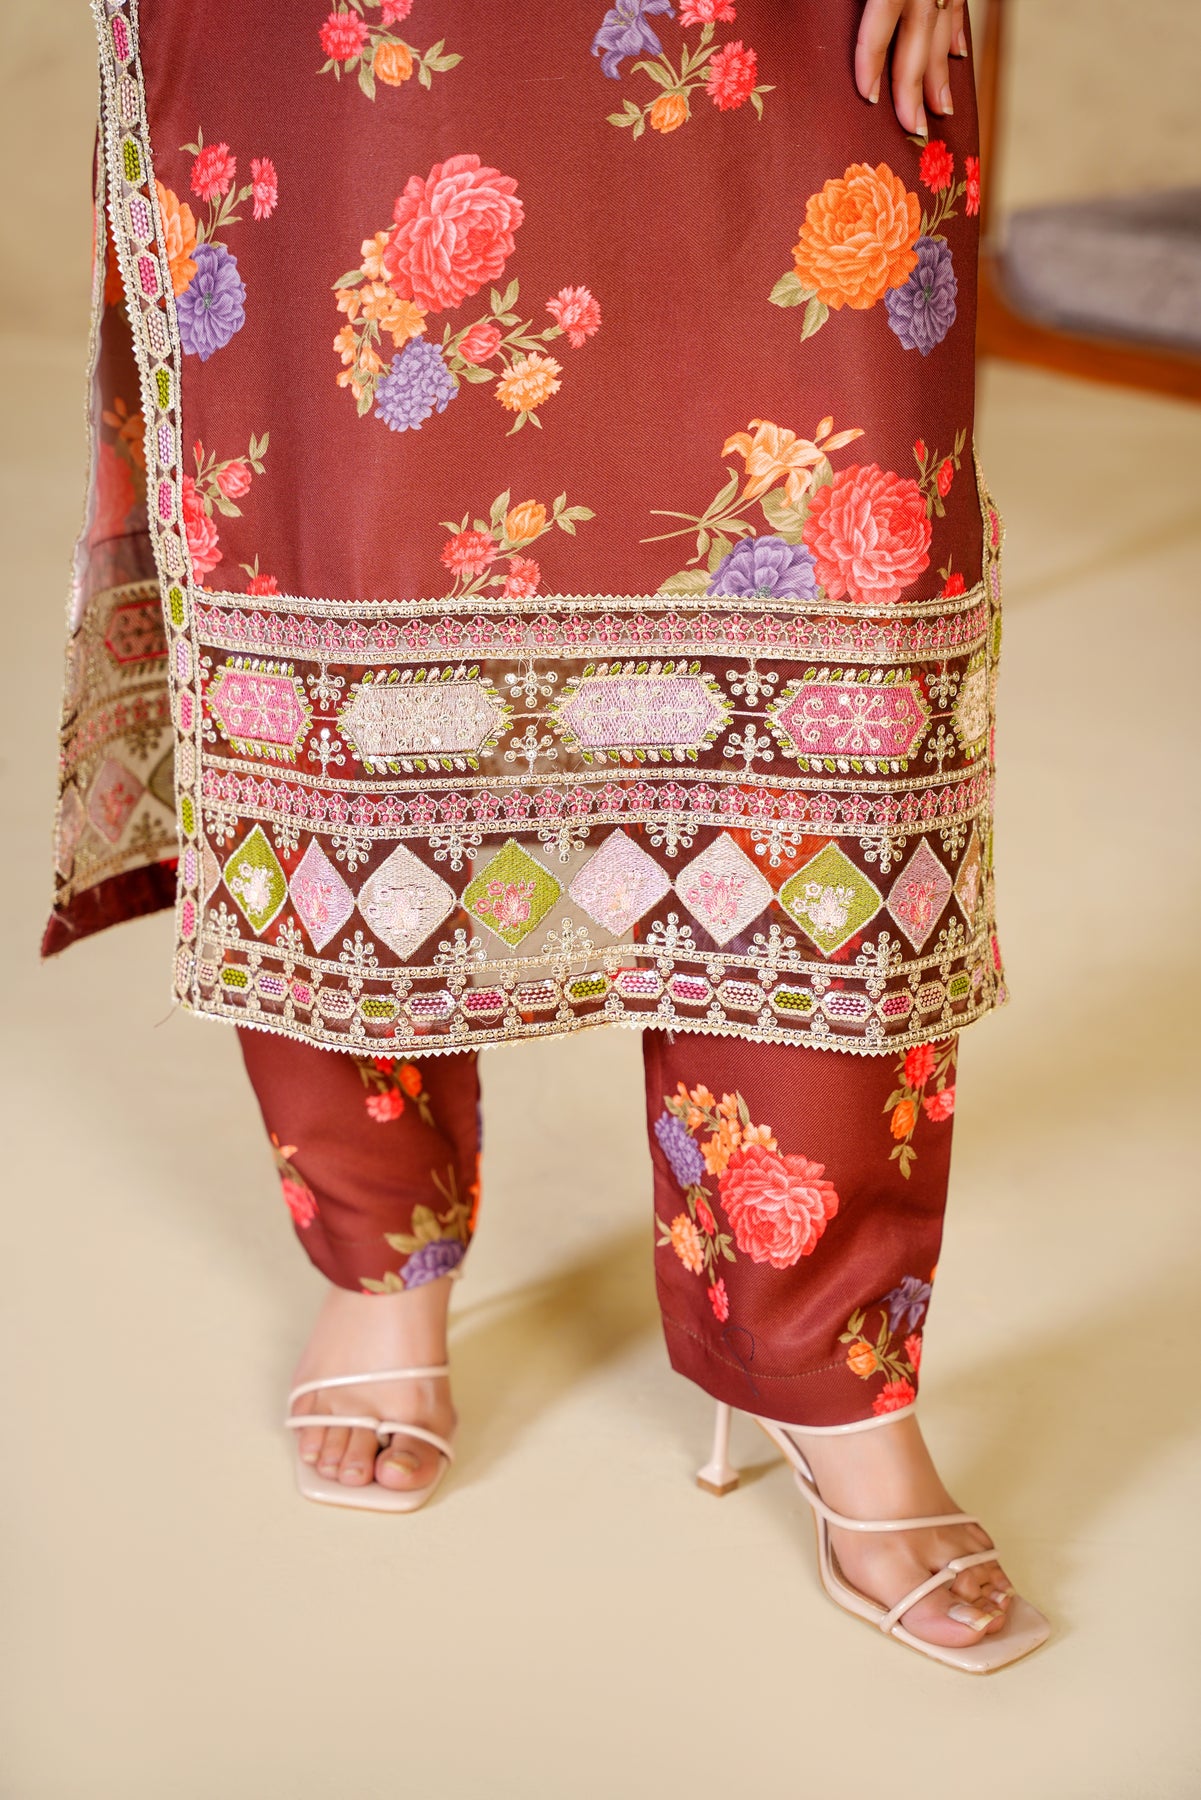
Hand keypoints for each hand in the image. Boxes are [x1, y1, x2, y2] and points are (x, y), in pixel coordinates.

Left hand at [855, 0, 968, 138]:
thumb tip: (800, 7)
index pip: (880, 26)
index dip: (872, 61)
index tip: (869, 97)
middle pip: (918, 37)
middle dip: (914, 86)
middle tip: (915, 127)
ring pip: (943, 28)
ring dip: (940, 70)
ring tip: (942, 108)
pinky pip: (958, 5)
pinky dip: (957, 32)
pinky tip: (958, 54)